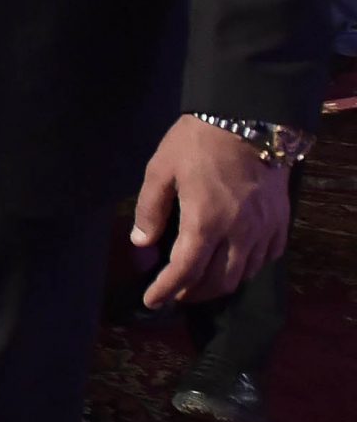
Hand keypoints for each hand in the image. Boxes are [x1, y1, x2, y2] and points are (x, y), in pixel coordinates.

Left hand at [132, 117, 292, 309]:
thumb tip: (141, 244)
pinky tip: (234, 262)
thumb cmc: (197, 142)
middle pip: (220, 281)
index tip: (152, 301)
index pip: (185, 271)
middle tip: (175, 293)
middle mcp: (239, 233)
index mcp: (206, 221)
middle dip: (194, 293)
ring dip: (221, 284)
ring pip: (246, 274)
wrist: (247, 120)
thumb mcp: (161, 170)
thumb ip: (150, 209)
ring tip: (200, 282)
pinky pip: (267, 258)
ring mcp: (264, 229)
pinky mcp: (280, 221)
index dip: (166, 290)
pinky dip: (248, 268)